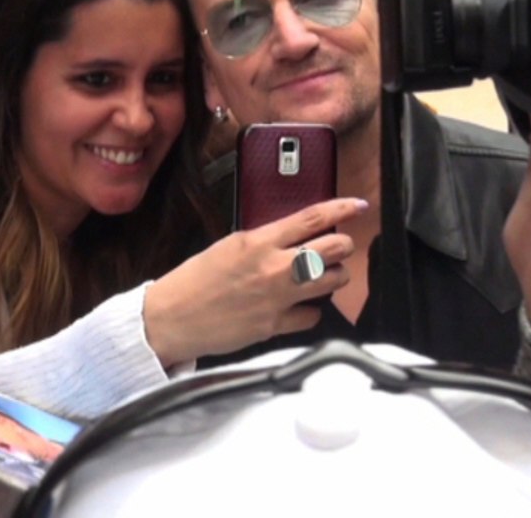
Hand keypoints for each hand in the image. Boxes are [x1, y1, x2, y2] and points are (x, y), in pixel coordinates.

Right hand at [144, 198, 366, 365]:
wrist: (172, 318)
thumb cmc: (193, 282)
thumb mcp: (227, 246)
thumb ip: (261, 241)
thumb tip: (288, 238)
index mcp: (258, 241)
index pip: (312, 218)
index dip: (342, 208)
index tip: (358, 206)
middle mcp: (273, 266)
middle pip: (334, 247)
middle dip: (343, 245)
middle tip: (340, 247)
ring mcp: (278, 297)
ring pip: (334, 281)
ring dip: (335, 276)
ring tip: (325, 275)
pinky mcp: (276, 324)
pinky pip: (313, 315)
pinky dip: (310, 310)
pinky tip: (300, 307)